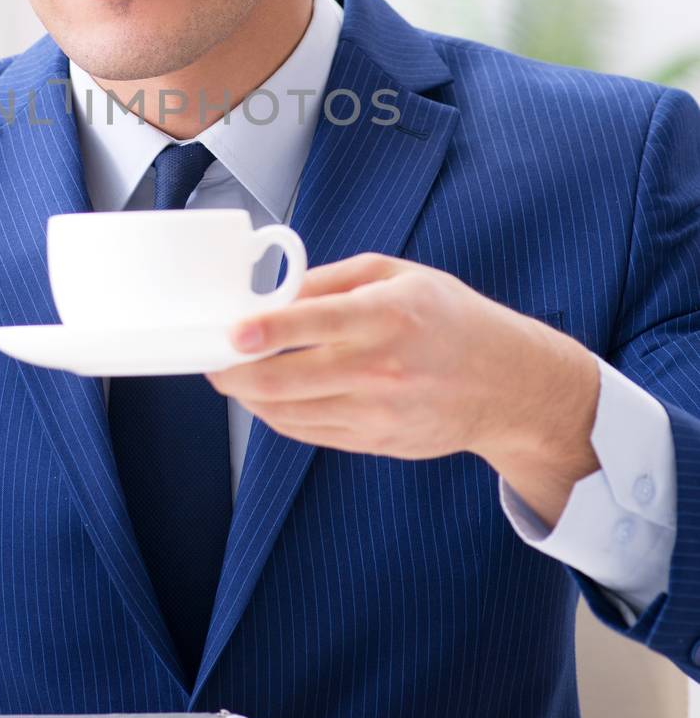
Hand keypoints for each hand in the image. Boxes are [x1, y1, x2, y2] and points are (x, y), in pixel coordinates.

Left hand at [207, 252, 600, 526]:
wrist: (507, 385)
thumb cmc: (451, 318)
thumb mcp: (399, 275)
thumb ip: (333, 281)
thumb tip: (275, 292)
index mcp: (387, 315)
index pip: (316, 323)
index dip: (267, 330)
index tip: (232, 333)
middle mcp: (381, 367)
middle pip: (287, 379)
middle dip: (235, 373)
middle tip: (211, 360)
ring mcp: (378, 411)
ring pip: (289, 412)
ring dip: (249, 396)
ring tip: (230, 377)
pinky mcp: (376, 441)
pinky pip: (308, 433)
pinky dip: (277, 416)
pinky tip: (266, 397)